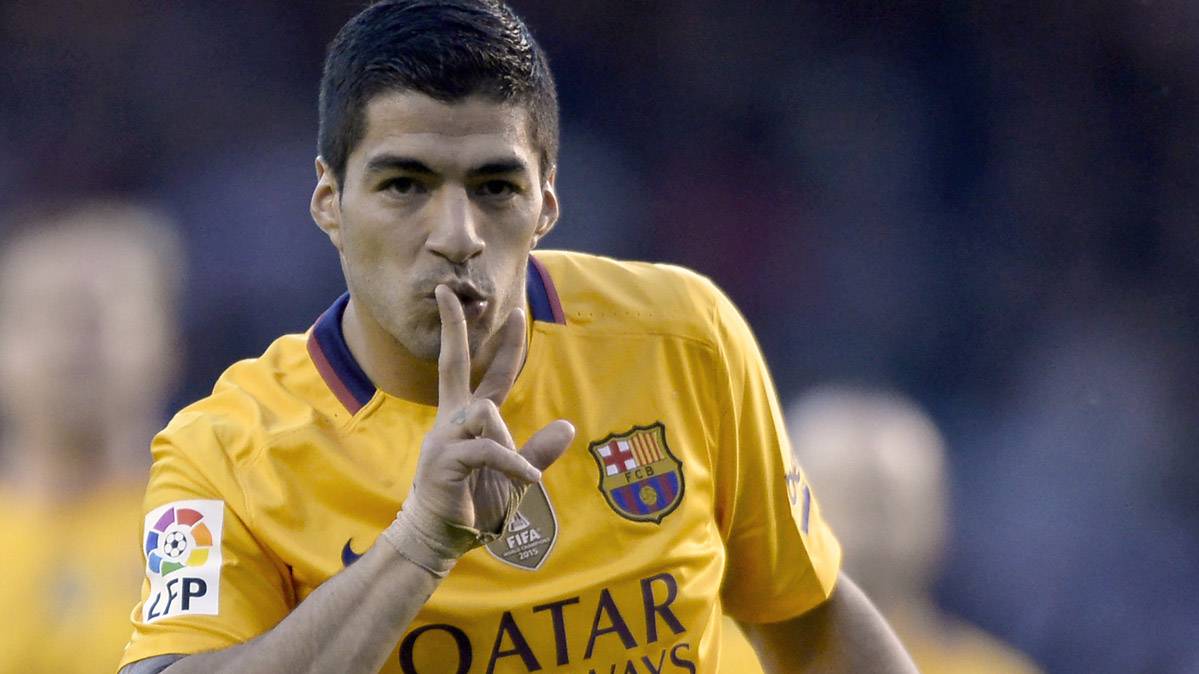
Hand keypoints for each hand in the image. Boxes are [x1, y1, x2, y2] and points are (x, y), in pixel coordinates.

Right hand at [382, 285, 573, 575]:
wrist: (438, 541)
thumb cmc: (472, 509)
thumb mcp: (515, 478)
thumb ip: (537, 452)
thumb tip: (567, 427)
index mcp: (468, 421)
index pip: (486, 372)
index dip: (502, 343)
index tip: (514, 310)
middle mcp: (452, 421)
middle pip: (455, 362)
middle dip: (454, 326)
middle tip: (450, 290)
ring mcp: (445, 439)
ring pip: (485, 411)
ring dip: (508, 439)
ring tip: (520, 473)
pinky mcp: (446, 461)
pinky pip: (488, 450)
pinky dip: (514, 464)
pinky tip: (530, 480)